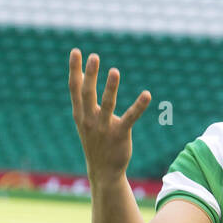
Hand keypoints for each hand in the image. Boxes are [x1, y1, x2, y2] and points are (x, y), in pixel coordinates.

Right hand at [68, 49, 150, 184]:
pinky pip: (130, 118)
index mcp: (80, 114)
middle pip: (88, 94)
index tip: (76, 51)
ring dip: (110, 87)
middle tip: (94, 56)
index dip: (75, 70)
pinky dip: (139, 106)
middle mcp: (89, 120)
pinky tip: (147, 94)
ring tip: (115, 71)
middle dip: (91, 75)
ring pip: (107, 104)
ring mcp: (103, 128)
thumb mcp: (84, 120)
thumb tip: (83, 74)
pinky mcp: (119, 135)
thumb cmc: (95, 141)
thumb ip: (83, 99)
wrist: (103, 171)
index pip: (75, 88)